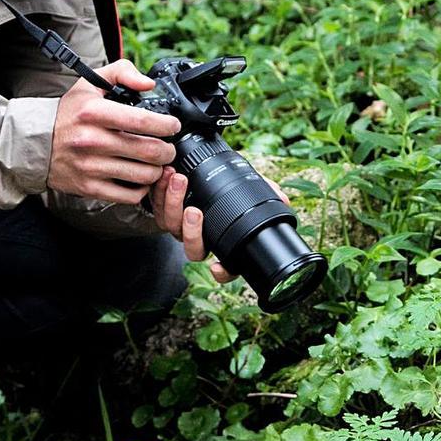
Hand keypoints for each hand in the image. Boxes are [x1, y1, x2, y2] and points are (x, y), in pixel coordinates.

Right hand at [48, 60, 180, 203]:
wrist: (35, 144)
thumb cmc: (67, 114)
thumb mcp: (90, 83)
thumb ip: (122, 72)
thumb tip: (148, 84)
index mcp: (94, 112)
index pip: (142, 120)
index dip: (166, 125)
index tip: (172, 126)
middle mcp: (92, 140)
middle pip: (148, 151)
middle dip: (168, 150)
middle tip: (168, 147)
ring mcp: (91, 167)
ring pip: (143, 175)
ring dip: (158, 170)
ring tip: (156, 162)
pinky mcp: (89, 188)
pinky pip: (129, 195)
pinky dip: (142, 188)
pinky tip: (140, 178)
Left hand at [150, 167, 290, 282]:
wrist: (192, 169)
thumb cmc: (221, 182)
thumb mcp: (245, 184)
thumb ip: (263, 190)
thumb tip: (284, 199)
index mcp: (221, 239)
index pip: (227, 266)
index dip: (223, 272)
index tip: (218, 268)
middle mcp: (199, 238)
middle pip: (194, 249)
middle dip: (192, 231)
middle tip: (195, 210)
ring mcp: (178, 227)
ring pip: (171, 226)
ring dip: (173, 203)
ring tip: (179, 180)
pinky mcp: (160, 211)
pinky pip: (156, 207)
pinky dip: (160, 191)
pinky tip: (166, 175)